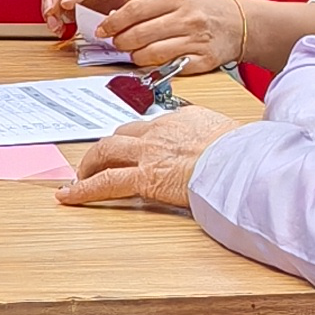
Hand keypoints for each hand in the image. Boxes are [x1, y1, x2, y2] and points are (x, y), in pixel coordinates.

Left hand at [55, 105, 235, 212]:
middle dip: (109, 147)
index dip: (141, 139)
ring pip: (106, 151)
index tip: (139, 147)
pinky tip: (69, 195)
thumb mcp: (233, 135)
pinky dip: (83, 189)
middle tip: (99, 158)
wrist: (240, 161)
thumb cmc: (245, 152)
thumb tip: (232, 147)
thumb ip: (222, 140)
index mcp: (184, 119)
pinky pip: (105, 182)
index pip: (154, 126)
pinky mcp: (143, 177)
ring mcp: (148, 153)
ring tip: (80, 175)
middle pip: (124, 134)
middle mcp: (160, 131)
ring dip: (90, 163)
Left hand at [94, 0, 247, 75]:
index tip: (103, 29)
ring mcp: (196, 41)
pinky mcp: (203, 61)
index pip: (136, 10)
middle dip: (121, 41)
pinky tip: (152, 63)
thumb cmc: (207, 10)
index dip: (115, 22)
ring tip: (133, 53)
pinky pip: (171, 67)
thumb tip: (120, 20)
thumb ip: (153, 7)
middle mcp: (187, 19)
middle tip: (116, 43)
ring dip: (135, 56)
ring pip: (151, 53)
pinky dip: (157, 67)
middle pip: (140, 34)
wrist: (241, 23)